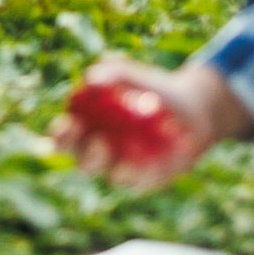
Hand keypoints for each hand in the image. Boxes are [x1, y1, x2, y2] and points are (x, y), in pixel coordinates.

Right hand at [50, 57, 251, 191]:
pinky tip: (157, 160)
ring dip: (119, 166)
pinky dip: (150, 170)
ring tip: (131, 150)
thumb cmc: (153, 88)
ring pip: (114, 175)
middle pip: (84, 164)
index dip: (62, 134)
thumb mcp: (136, 75)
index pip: (66, 138)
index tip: (71, 122)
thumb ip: (114, 73)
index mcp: (87, 132)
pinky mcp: (147, 181)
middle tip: (100, 140)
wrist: (191, 108)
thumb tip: (91, 79)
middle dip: (87, 156)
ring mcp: (124, 171)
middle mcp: (101, 156)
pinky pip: (145, 180)